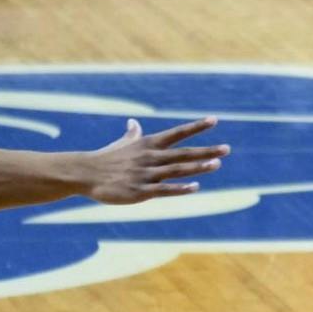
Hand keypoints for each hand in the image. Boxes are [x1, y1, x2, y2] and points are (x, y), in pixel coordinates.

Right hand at [86, 117, 228, 203]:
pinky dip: (180, 188)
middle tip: (227, 149)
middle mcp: (151, 157)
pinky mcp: (141, 191)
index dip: (196, 127)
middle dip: (206, 150)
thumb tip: (133, 122)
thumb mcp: (122, 144)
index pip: (177, 133)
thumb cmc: (106, 158)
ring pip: (177, 170)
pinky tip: (196, 187)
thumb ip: (132, 134)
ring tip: (216, 164)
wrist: (86, 173)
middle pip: (184, 153)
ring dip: (198, 167)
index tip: (214, 120)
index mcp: (148, 144)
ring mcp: (147, 174)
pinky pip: (164, 190)